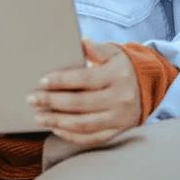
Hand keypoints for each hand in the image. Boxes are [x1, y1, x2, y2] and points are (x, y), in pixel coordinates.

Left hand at [26, 38, 141, 147]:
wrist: (147, 87)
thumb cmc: (121, 67)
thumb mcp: (113, 53)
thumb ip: (96, 50)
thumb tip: (82, 41)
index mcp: (117, 76)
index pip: (86, 79)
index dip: (62, 80)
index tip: (42, 80)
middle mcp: (120, 98)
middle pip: (81, 103)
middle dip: (52, 102)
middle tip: (32, 99)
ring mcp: (119, 118)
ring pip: (84, 124)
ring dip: (57, 121)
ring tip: (38, 116)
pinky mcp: (117, 132)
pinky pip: (91, 138)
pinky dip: (71, 135)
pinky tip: (55, 128)